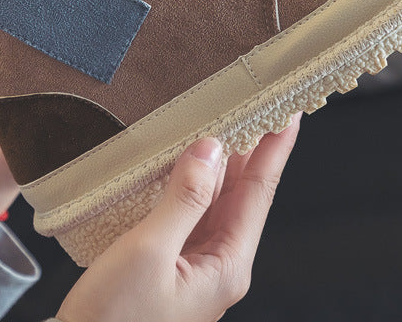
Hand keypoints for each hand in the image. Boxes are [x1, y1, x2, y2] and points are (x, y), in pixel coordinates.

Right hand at [57, 114, 301, 321]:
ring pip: (217, 200)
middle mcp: (219, 265)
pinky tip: (188, 160)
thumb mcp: (148, 251)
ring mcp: (196, 265)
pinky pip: (193, 212)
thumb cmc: (112, 321)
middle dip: (253, 147)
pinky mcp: (172, 263)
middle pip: (243, 194)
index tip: (290, 112)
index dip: (275, 150)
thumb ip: (184, 198)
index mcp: (226, 266)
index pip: (259, 193)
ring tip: (230, 118)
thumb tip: (211, 149)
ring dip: (223, 160)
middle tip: (260, 102)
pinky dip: (194, 180)